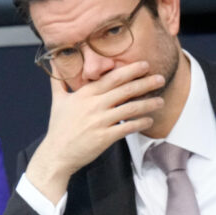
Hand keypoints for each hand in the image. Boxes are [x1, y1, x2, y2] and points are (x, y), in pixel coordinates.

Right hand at [24, 63, 165, 202]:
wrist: (57, 153)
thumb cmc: (59, 127)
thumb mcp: (58, 101)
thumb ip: (59, 81)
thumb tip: (54, 61)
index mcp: (84, 94)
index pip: (111, 78)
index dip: (130, 70)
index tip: (144, 65)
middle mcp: (93, 105)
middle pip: (125, 90)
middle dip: (145, 83)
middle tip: (161, 78)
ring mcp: (100, 121)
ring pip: (130, 108)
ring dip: (148, 104)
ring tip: (161, 101)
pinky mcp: (105, 137)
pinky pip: (128, 127)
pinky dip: (141, 123)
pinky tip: (149, 120)